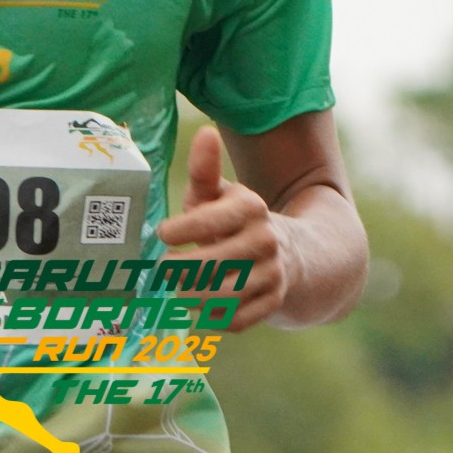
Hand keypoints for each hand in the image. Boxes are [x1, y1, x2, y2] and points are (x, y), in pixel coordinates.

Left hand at [152, 125, 294, 331]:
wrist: (289, 252)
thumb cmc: (234, 220)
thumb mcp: (219, 194)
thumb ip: (204, 169)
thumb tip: (205, 132)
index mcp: (251, 207)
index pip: (210, 221)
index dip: (179, 230)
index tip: (163, 234)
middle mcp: (266, 240)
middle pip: (211, 264)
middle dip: (179, 269)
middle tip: (163, 268)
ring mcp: (273, 274)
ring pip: (222, 295)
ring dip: (191, 296)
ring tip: (178, 288)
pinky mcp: (274, 303)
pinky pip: (237, 320)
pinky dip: (213, 318)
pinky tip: (201, 307)